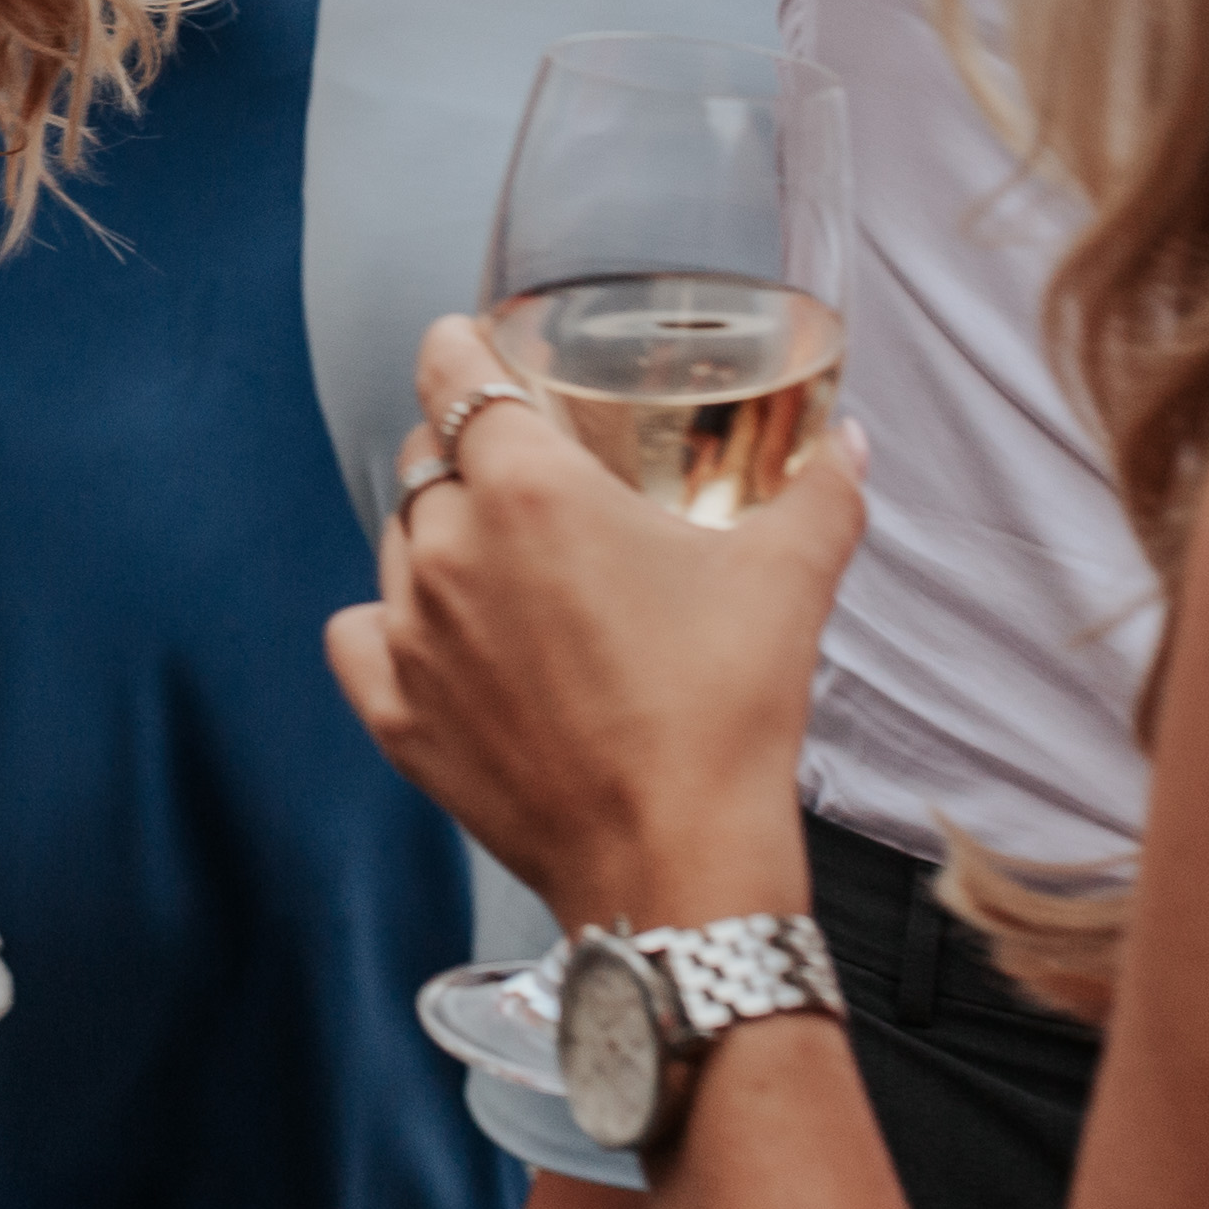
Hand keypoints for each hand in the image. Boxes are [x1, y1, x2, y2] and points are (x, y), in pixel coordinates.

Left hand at [324, 314, 855, 928]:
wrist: (676, 859)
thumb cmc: (725, 711)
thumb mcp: (789, 579)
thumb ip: (821, 492)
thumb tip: (850, 443)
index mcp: (527, 486)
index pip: (452, 370)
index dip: (462, 350)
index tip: (476, 352)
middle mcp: (448, 545)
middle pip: (426, 457)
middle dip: (468, 454)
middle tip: (526, 481)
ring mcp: (410, 631)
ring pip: (396, 543)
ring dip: (439, 541)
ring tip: (507, 572)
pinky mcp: (395, 713)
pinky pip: (358, 634)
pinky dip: (389, 628)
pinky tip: (440, 640)